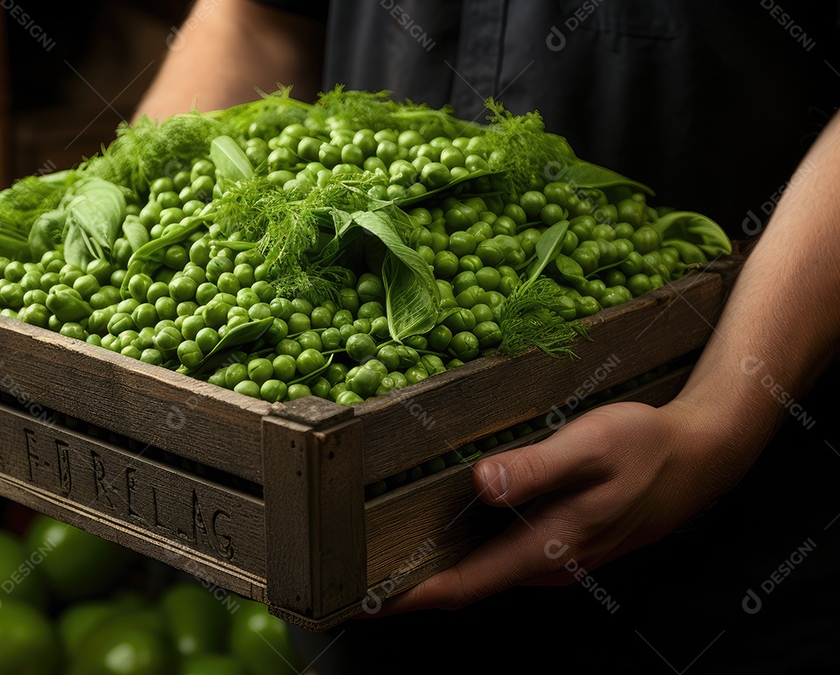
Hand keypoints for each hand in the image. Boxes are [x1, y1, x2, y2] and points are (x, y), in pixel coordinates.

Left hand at [377, 398, 756, 612]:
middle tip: (352, 574)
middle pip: (464, 586)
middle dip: (409, 586)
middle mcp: (546, 564)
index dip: (406, 598)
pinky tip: (443, 528)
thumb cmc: (643, 448)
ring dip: (435, 567)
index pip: (461, 587)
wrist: (698, 457)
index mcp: (546, 548)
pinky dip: (464, 550)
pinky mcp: (560, 541)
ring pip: (482, 571)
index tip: (359, 603)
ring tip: (383, 552)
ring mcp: (554, 557)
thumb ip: (535, 469)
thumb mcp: (588, 447)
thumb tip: (481, 485)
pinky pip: (500, 555)